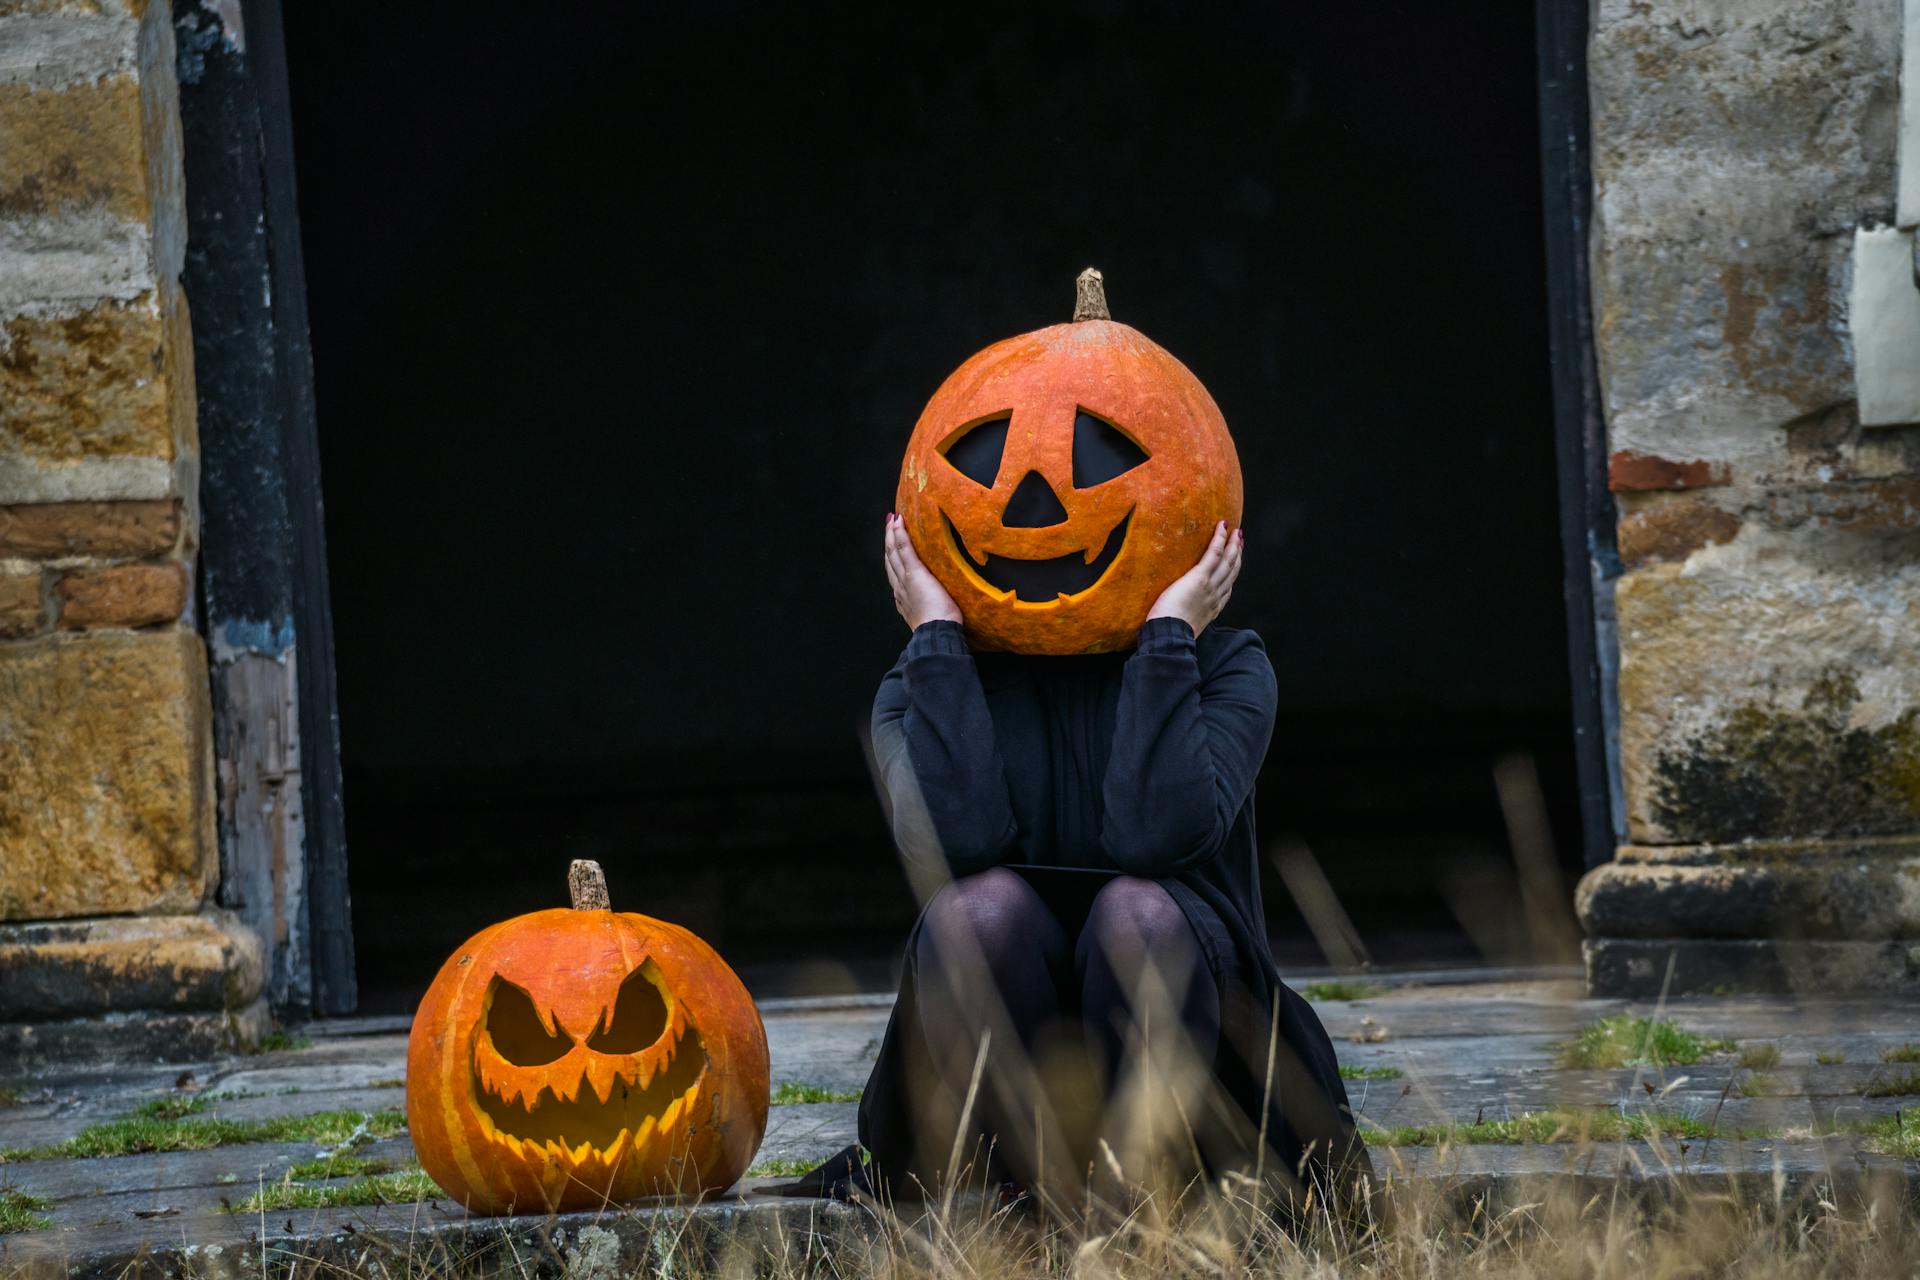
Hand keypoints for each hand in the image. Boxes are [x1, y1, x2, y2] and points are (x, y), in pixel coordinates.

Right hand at [884, 513, 962, 629]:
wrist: (937, 633)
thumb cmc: (941, 629)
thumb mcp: (934, 616)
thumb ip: (933, 606)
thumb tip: (944, 605)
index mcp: (903, 598)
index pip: (895, 573)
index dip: (893, 557)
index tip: (894, 545)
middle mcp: (900, 587)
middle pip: (891, 560)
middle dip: (889, 541)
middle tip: (889, 524)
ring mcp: (905, 579)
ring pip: (894, 552)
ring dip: (891, 534)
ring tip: (892, 519)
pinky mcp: (914, 573)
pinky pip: (904, 550)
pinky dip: (899, 534)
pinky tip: (898, 522)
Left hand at [1146, 521, 1241, 633]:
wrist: (1169, 636)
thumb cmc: (1169, 633)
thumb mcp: (1183, 625)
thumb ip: (1185, 615)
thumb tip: (1174, 612)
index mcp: (1213, 608)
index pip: (1227, 586)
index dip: (1233, 572)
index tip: (1235, 561)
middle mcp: (1216, 596)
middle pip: (1232, 571)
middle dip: (1238, 554)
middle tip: (1240, 540)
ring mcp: (1210, 586)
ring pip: (1228, 561)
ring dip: (1233, 544)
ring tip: (1235, 531)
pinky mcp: (1199, 577)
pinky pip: (1214, 554)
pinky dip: (1220, 539)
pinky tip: (1222, 527)